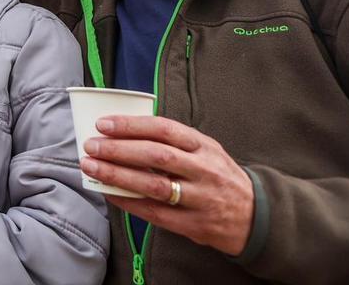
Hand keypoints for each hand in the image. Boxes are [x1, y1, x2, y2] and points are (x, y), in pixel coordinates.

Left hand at [80, 115, 254, 255]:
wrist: (256, 216)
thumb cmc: (217, 175)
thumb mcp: (205, 150)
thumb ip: (173, 141)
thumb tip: (122, 132)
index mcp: (204, 146)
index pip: (164, 129)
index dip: (132, 125)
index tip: (103, 124)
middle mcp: (204, 170)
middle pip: (156, 155)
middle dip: (118, 150)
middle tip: (91, 146)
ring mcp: (200, 198)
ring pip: (154, 185)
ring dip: (118, 176)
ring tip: (92, 168)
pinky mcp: (194, 224)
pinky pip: (155, 213)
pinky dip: (129, 202)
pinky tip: (110, 194)